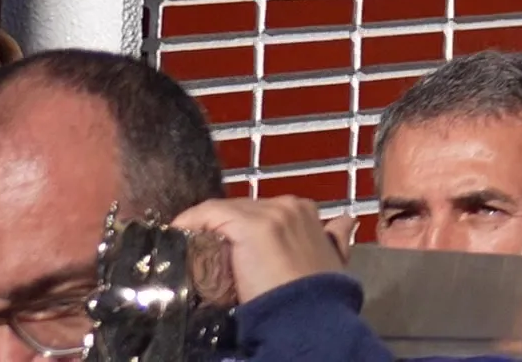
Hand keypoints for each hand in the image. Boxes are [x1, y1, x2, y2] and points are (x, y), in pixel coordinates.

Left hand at [171, 196, 347, 303]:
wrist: (310, 316)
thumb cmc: (318, 295)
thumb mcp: (333, 260)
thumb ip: (335, 239)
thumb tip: (344, 223)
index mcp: (307, 211)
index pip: (258, 211)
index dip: (235, 228)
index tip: (218, 248)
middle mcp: (290, 206)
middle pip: (238, 210)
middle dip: (218, 229)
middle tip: (197, 253)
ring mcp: (271, 213)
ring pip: (221, 212)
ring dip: (201, 228)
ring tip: (184, 249)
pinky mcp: (252, 226)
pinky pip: (208, 214)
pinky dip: (188, 223)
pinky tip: (176, 236)